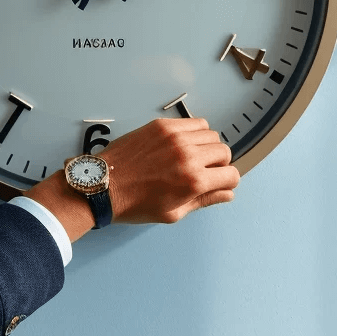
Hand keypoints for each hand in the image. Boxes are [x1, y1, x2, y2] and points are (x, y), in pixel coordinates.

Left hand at [101, 117, 238, 224]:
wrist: (104, 185)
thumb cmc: (135, 203)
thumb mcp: (173, 212)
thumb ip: (204, 200)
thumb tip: (228, 193)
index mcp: (193, 182)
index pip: (232, 175)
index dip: (228, 181)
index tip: (219, 182)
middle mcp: (189, 156)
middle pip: (224, 152)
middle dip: (218, 164)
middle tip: (203, 171)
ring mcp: (175, 137)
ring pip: (211, 134)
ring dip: (207, 146)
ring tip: (190, 156)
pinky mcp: (162, 126)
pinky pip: (194, 122)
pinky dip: (194, 132)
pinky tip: (181, 144)